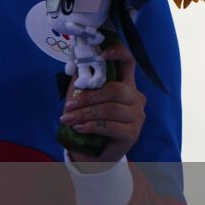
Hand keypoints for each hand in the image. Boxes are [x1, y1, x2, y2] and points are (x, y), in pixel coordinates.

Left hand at [61, 43, 146, 165]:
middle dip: (87, 98)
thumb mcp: (82, 98)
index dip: (119, 53)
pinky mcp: (133, 133)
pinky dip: (91, 126)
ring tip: (68, 120)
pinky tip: (79, 128)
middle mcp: (135, 97)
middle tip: (68, 106)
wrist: (93, 150)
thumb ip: (82, 82)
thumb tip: (77, 65)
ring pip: (110, 109)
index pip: (128, 62)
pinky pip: (111, 126)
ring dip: (84, 114)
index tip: (103, 53)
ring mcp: (137, 116)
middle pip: (116, 89)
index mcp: (124, 83)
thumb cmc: (88, 119)